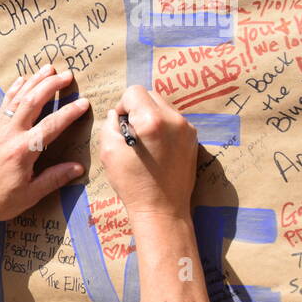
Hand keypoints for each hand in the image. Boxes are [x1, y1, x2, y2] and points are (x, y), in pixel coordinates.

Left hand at [0, 65, 88, 225]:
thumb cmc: (1, 201)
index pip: (51, 126)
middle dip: (50, 86)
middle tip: (67, 74)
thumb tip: (78, 167)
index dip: (68, 113)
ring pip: (17, 99)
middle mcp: (10, 135)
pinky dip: (14, 91)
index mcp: (23, 151)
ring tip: (48, 68)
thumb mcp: (31, 194)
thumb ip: (54, 178)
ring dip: (34, 82)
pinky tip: (22, 80)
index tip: (83, 102)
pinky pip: (4, 106)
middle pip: (32, 103)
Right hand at [98, 85, 198, 218]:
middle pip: (150, 95)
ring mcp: (187, 129)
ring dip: (150, 117)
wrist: (162, 210)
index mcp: (152, 121)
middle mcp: (174, 119)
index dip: (122, 106)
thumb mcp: (108, 152)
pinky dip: (162, 128)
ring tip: (144, 143)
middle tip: (130, 133)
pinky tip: (157, 150)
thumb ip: (109, 125)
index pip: (134, 92)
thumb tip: (116, 114)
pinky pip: (173, 121)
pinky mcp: (193, 139)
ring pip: (163, 107)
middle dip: (137, 108)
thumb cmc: (132, 183)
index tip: (120, 125)